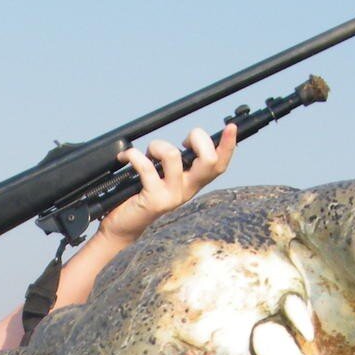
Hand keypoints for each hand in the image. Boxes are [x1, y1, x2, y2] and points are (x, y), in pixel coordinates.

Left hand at [97, 122, 237, 246]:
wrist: (123, 227)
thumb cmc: (140, 198)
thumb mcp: (163, 178)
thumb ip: (173, 163)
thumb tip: (176, 142)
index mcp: (192, 183)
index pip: (218, 165)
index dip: (228, 146)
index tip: (231, 127)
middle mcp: (187, 190)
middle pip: (209, 160)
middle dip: (198, 138)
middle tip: (183, 141)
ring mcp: (172, 196)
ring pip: (173, 155)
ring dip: (157, 145)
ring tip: (148, 154)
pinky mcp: (155, 200)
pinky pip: (146, 166)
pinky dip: (133, 155)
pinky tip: (125, 158)